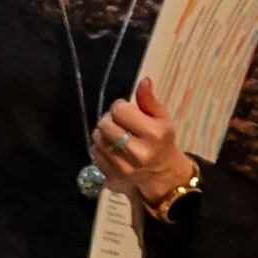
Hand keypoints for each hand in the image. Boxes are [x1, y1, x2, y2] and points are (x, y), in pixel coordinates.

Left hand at [88, 85, 196, 212]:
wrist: (162, 174)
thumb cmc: (162, 141)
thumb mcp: (161, 119)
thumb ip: (149, 100)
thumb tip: (143, 80)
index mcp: (153, 134)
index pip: (120, 110)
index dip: (120, 106)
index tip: (126, 111)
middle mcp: (138, 152)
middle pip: (105, 124)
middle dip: (109, 119)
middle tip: (119, 123)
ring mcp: (123, 167)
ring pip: (97, 138)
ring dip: (103, 133)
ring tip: (115, 135)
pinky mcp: (112, 177)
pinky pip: (95, 153)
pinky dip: (100, 147)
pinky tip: (112, 148)